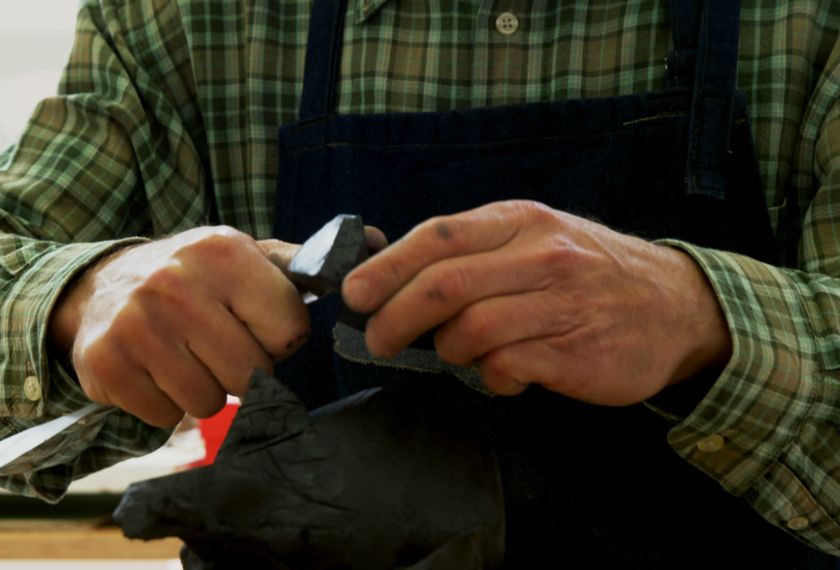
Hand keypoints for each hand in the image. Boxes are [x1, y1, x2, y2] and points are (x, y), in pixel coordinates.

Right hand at [48, 226, 309, 426]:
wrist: (100, 287)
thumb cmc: (191, 280)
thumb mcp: (240, 258)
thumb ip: (298, 265)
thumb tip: (370, 244)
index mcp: (222, 252)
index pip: (290, 330)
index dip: (277, 340)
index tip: (252, 326)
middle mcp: (176, 283)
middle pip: (251, 373)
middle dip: (240, 371)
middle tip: (214, 347)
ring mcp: (137, 323)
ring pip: (209, 402)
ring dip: (203, 391)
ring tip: (183, 358)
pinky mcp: (107, 362)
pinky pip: (165, 416)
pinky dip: (164, 404)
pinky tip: (152, 371)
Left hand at [342, 201, 731, 405]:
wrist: (677, 306)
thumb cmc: (587, 271)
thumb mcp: (535, 237)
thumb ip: (472, 250)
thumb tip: (390, 272)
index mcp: (521, 220)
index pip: (438, 236)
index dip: (387, 267)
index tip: (354, 293)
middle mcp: (541, 256)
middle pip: (444, 287)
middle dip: (396, 318)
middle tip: (378, 340)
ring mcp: (561, 305)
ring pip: (470, 332)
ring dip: (448, 351)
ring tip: (459, 353)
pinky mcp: (575, 353)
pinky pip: (504, 369)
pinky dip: (489, 377)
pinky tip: (502, 373)